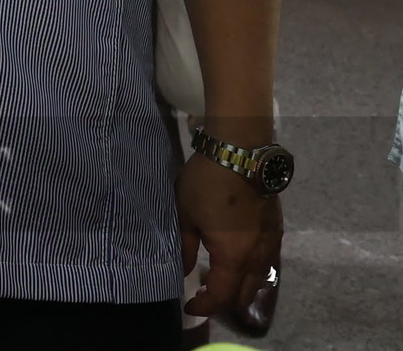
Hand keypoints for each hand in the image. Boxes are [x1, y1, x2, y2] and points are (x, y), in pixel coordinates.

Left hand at [177, 151, 281, 319]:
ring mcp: (271, 245)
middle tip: (202, 295)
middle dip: (223, 302)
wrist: (241, 153)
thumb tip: (184, 271)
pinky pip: (265, 263)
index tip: (188, 305)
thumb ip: (185, 247)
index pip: (221, 296)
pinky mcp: (276, 231)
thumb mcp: (185, 215)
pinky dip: (250, 271)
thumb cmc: (207, 184)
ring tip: (217, 280)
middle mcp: (257, 257)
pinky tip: (235, 261)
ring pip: (259, 280)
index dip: (204, 306)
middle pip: (244, 295)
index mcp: (234, 257)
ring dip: (239, 287)